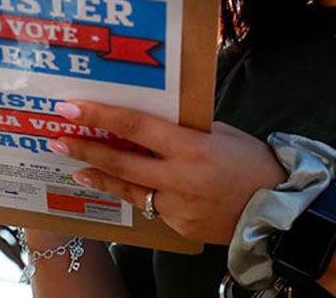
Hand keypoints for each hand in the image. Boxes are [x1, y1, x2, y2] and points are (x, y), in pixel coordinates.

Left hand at [47, 101, 286, 243]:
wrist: (278, 212)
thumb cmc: (252, 162)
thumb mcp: (220, 134)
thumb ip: (184, 131)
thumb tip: (151, 124)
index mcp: (191, 147)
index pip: (135, 126)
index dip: (100, 116)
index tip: (70, 108)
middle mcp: (179, 178)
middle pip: (121, 161)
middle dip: (85, 148)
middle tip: (57, 138)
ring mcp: (177, 206)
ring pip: (128, 189)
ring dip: (100, 175)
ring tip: (76, 166)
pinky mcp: (179, 227)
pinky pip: (152, 206)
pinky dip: (137, 194)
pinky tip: (123, 186)